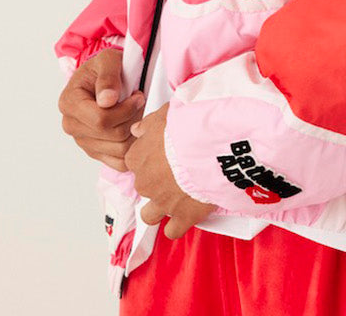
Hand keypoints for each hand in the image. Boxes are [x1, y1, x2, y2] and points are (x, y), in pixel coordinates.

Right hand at [58, 48, 144, 170]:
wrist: (105, 75)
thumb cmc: (106, 66)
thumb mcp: (107, 59)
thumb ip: (108, 76)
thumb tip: (107, 100)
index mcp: (69, 102)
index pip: (100, 119)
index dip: (125, 110)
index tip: (138, 95)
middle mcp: (71, 125)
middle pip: (111, 136)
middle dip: (132, 119)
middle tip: (140, 102)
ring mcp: (82, 140)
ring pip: (119, 150)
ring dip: (135, 132)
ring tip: (137, 113)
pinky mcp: (95, 151)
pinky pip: (119, 162)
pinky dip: (132, 149)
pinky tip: (135, 129)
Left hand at [126, 103, 218, 238]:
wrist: (211, 147)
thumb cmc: (189, 126)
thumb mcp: (165, 115)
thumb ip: (148, 124)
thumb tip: (137, 130)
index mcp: (138, 157)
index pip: (134, 161)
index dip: (150, 158)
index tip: (163, 155)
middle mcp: (145, 182)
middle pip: (144, 186)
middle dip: (157, 182)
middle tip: (177, 172)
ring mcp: (162, 202)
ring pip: (149, 214)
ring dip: (160, 208)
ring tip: (177, 198)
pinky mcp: (182, 216)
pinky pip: (172, 230)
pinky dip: (178, 225)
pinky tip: (185, 216)